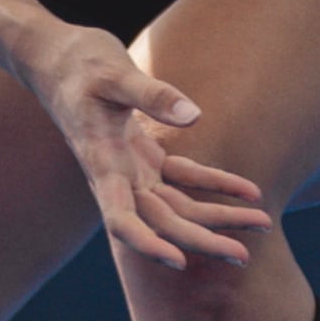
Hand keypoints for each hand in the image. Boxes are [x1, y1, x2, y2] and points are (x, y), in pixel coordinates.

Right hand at [28, 25, 273, 272]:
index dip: (147, 244)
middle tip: (244, 258)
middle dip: (203, 240)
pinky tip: (250, 191)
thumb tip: (194, 117)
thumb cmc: (78, 62)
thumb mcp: (113, 72)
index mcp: (101, 163)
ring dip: (219, 219)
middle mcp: (117, 177)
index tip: (179, 262)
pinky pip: (184, 178)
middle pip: (162, 222)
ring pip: (179, 207)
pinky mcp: (144, 156)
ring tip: (264, 225)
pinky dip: (216, 185)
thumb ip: (152, 94)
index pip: (120, 218)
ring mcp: (132, 169)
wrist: (55, 58)